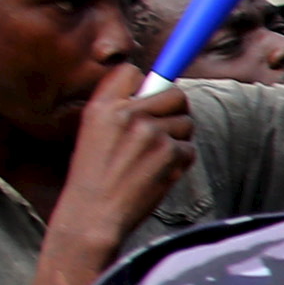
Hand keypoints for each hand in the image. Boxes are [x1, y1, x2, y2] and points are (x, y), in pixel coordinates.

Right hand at [31, 65, 190, 284]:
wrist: (94, 213)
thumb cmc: (95, 175)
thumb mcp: (94, 132)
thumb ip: (121, 108)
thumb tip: (159, 89)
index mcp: (102, 105)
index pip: (132, 71)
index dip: (146, 85)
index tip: (146, 100)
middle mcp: (127, 113)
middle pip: (175, 94)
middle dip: (175, 111)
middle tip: (162, 131)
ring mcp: (151, 132)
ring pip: (186, 123)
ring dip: (177, 140)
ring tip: (152, 159)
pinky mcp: (169, 153)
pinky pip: (189, 149)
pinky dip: (180, 162)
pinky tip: (158, 174)